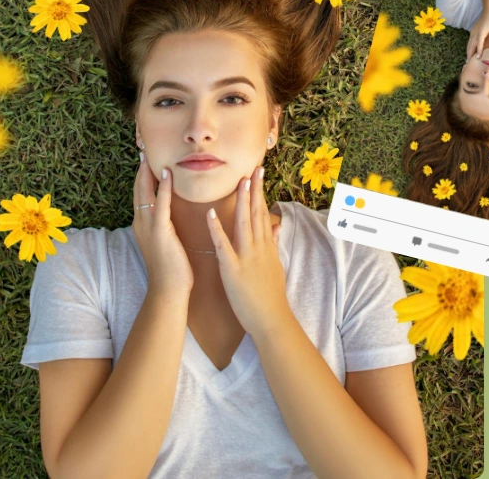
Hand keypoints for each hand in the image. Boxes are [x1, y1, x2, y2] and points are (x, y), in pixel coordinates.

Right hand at [132, 152, 192, 298]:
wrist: (169, 290)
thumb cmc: (172, 269)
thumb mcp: (165, 242)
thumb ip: (165, 226)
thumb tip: (171, 213)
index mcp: (143, 225)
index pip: (140, 194)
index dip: (142, 176)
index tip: (145, 159)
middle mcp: (141, 223)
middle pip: (138, 189)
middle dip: (140, 169)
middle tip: (142, 148)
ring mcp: (148, 227)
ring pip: (144, 193)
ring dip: (147, 172)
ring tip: (148, 154)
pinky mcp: (160, 232)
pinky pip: (160, 204)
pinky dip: (162, 187)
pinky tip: (165, 173)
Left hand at [206, 166, 290, 337]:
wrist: (272, 319)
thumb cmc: (271, 295)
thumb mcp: (276, 266)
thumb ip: (275, 244)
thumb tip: (279, 226)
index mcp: (267, 246)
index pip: (263, 214)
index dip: (260, 193)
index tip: (258, 175)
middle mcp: (258, 247)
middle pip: (256, 213)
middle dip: (254, 190)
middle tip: (253, 168)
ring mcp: (246, 257)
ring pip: (243, 224)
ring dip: (241, 202)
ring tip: (239, 182)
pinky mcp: (233, 269)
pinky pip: (223, 245)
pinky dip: (216, 229)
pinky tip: (210, 214)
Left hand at [466, 7, 488, 60]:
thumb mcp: (486, 27)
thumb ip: (484, 33)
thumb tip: (486, 38)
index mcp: (474, 33)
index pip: (470, 44)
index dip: (469, 52)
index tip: (468, 59)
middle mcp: (473, 34)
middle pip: (469, 47)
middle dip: (468, 55)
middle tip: (466, 64)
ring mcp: (477, 33)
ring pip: (472, 46)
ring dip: (471, 55)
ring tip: (470, 63)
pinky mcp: (482, 32)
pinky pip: (479, 43)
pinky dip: (479, 50)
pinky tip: (479, 56)